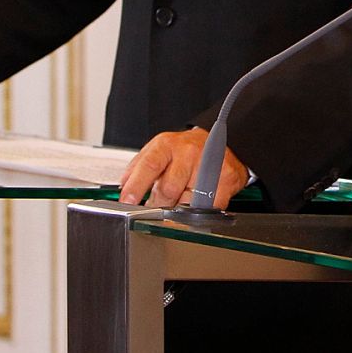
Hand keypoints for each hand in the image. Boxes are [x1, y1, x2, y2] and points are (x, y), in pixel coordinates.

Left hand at [118, 127, 248, 208]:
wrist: (218, 142)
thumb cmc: (183, 151)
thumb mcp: (158, 151)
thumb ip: (138, 168)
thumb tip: (124, 187)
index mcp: (166, 145)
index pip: (149, 165)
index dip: (137, 186)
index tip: (128, 201)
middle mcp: (188, 152)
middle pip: (168, 190)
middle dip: (160, 204)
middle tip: (160, 204)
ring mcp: (209, 163)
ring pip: (188, 202)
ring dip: (181, 208)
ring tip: (182, 197)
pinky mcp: (227, 177)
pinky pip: (209, 206)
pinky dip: (202, 210)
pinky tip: (200, 199)